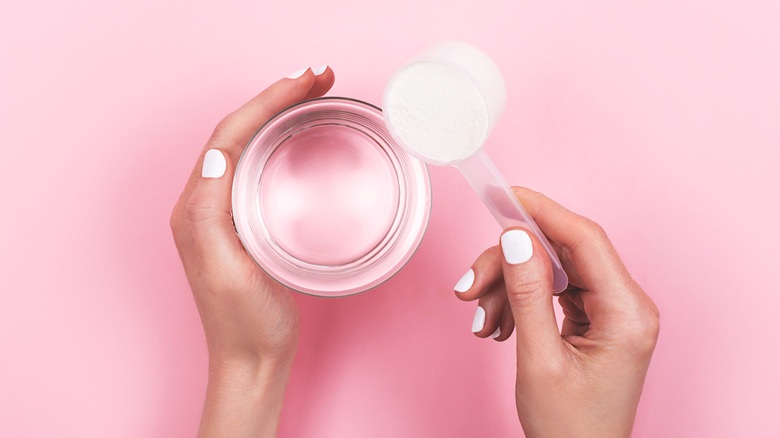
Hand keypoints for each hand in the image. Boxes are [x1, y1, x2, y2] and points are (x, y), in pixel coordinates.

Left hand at [170, 67, 334, 436]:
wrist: (252, 358)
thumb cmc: (246, 323)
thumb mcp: (229, 272)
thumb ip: (213, 217)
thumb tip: (219, 159)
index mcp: (197, 209)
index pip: (230, 136)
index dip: (267, 102)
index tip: (304, 82)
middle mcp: (203, 203)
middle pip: (238, 131)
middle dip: (275, 98)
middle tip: (316, 77)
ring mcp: (222, 211)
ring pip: (246, 144)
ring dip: (277, 113)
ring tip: (310, 94)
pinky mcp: (240, 221)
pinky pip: (255, 165)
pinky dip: (278, 140)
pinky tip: (298, 137)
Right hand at [454, 187, 659, 437]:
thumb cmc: (568, 429)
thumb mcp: (540, 360)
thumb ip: (528, 294)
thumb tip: (515, 237)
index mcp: (627, 313)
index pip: (584, 239)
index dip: (541, 210)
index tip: (504, 193)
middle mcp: (626, 306)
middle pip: (560, 253)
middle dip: (508, 264)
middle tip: (469, 287)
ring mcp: (611, 312)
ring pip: (550, 270)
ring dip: (507, 287)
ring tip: (481, 321)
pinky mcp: (594, 319)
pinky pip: (551, 290)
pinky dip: (518, 300)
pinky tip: (497, 325)